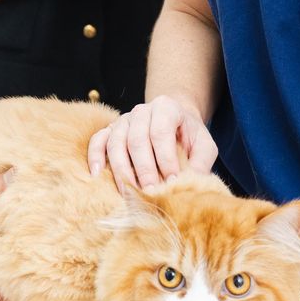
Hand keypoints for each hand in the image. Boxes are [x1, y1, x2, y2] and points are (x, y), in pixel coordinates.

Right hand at [87, 95, 218, 191]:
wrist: (174, 123)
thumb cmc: (189, 136)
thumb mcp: (204, 146)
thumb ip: (201, 163)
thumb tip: (193, 184)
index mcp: (166, 108)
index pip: (161, 131)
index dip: (165, 158)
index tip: (172, 181)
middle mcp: (141, 111)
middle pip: (137, 139)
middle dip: (144, 169)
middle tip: (151, 192)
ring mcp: (123, 120)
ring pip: (116, 142)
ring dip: (122, 170)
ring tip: (129, 192)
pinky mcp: (110, 130)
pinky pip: (97, 140)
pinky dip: (95, 157)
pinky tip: (98, 175)